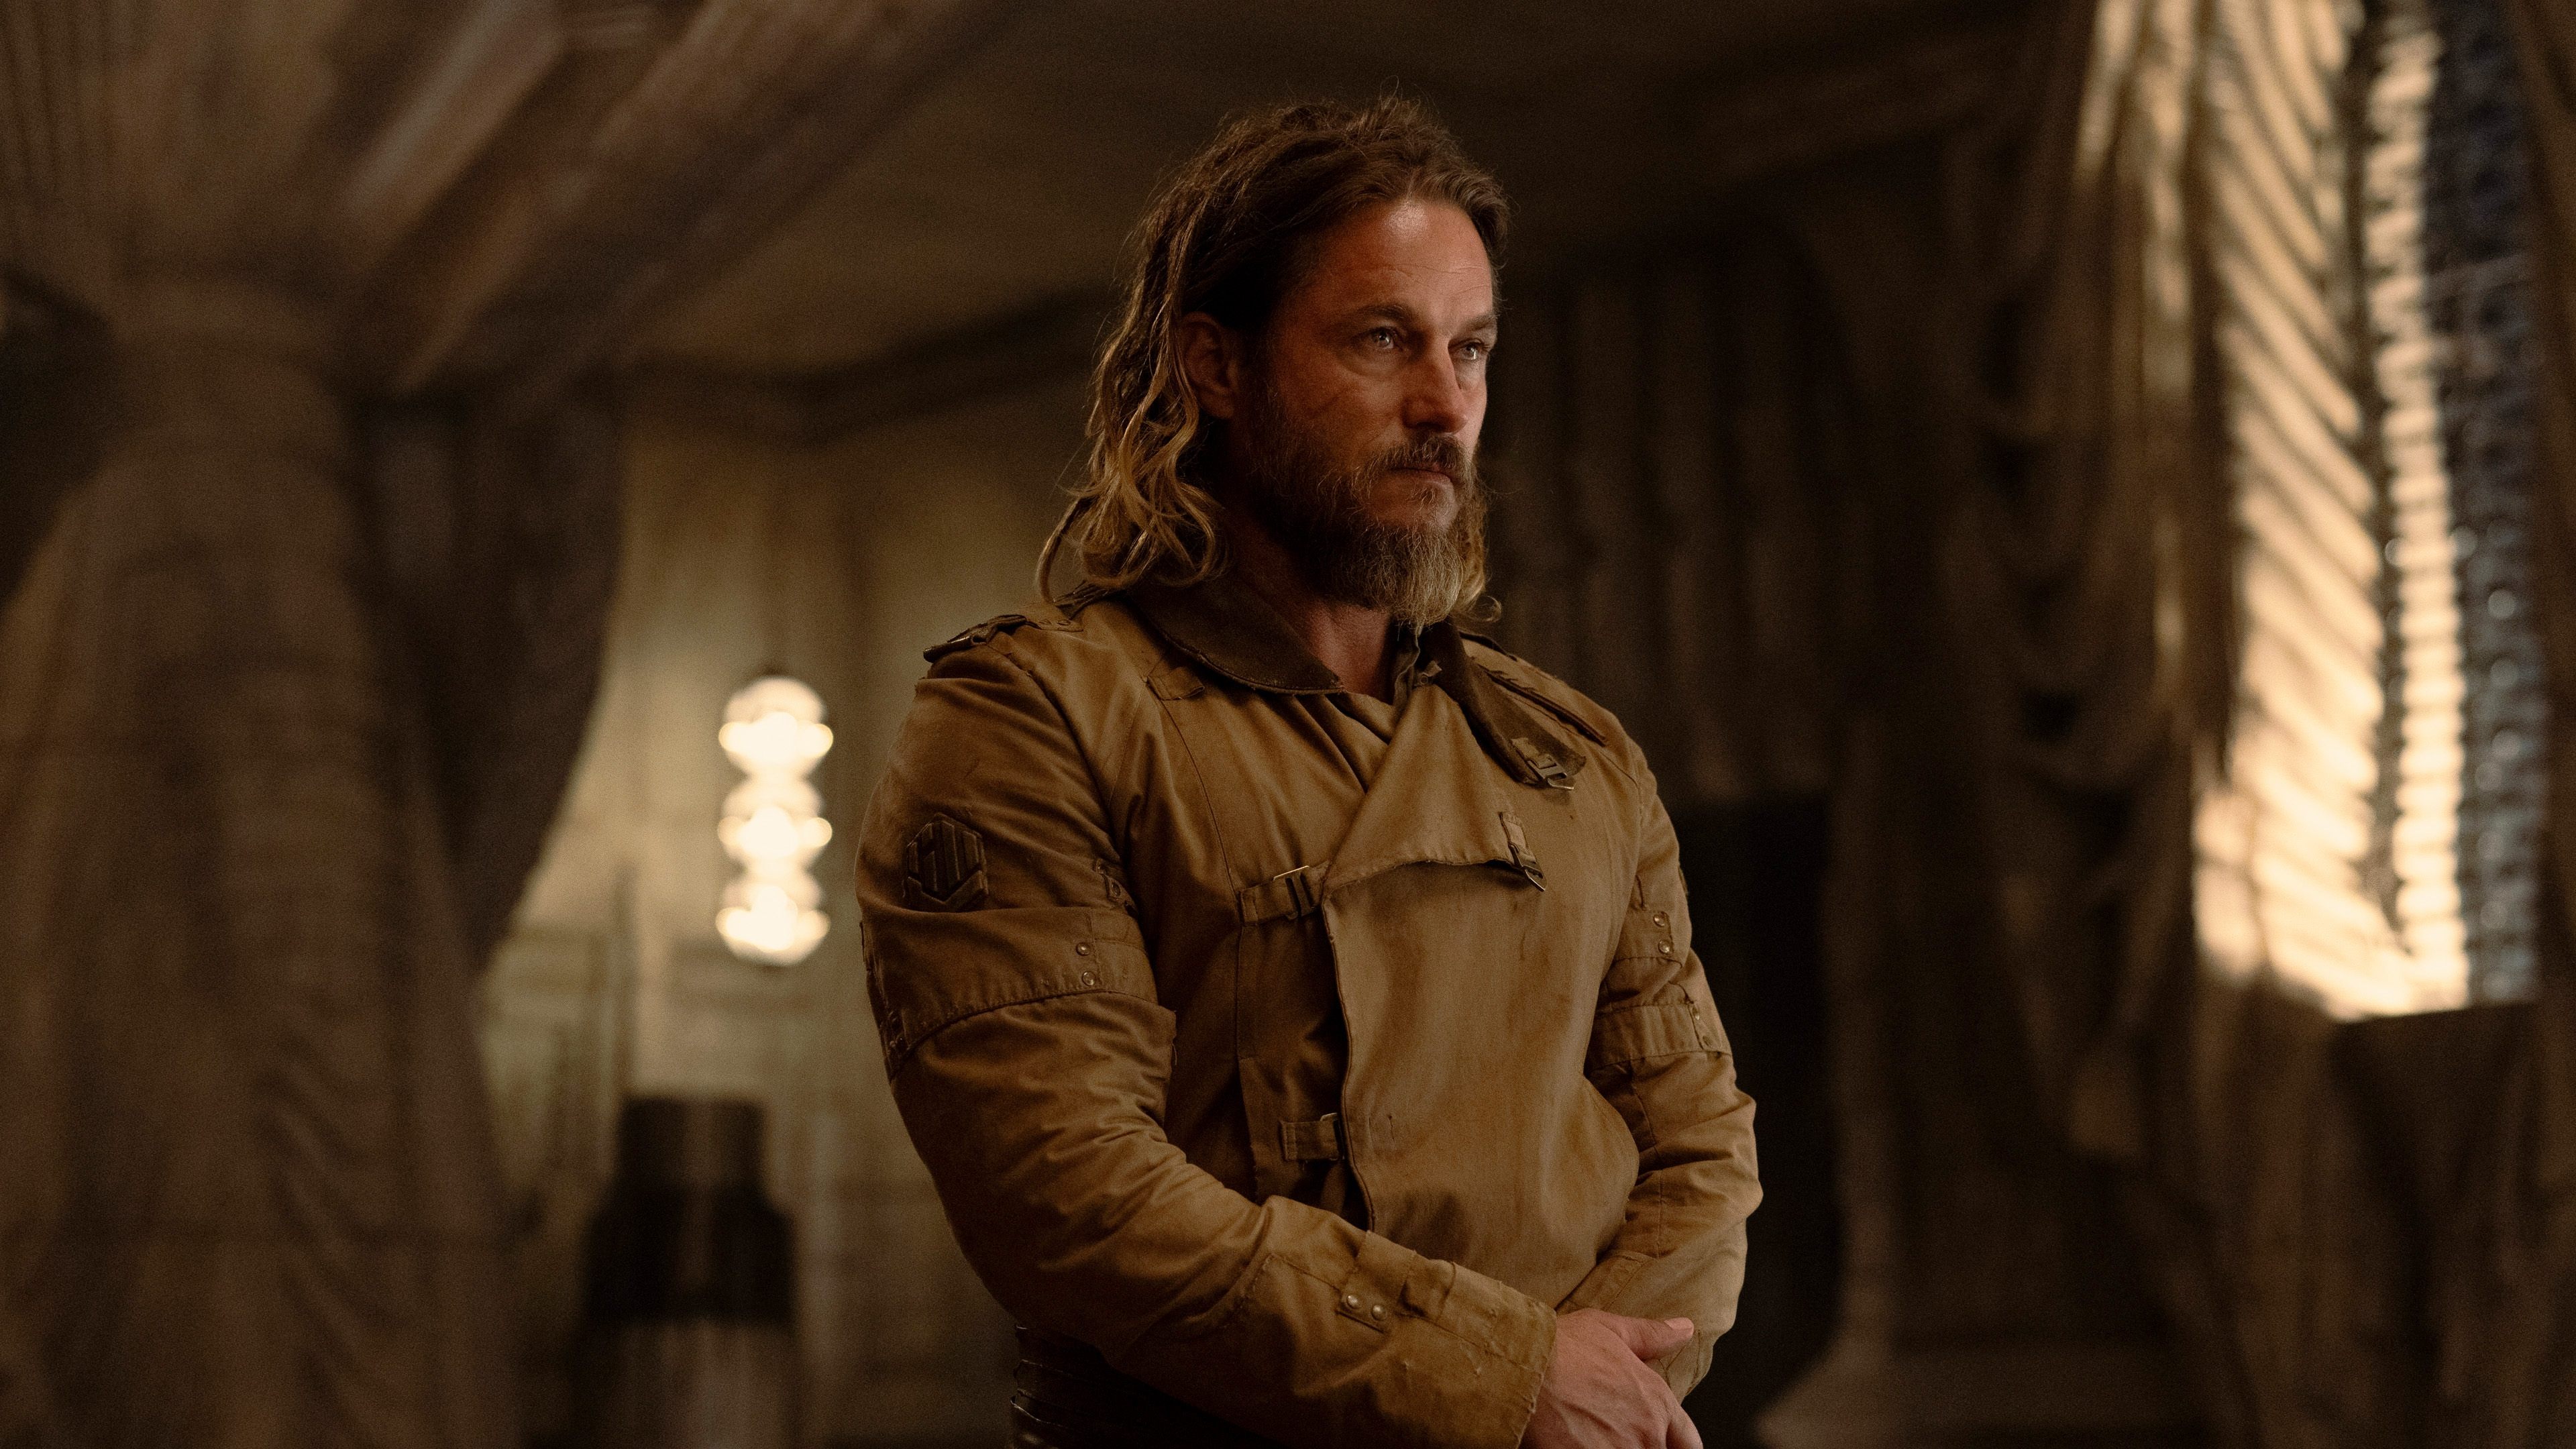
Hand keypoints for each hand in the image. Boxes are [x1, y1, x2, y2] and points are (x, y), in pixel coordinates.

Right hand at [1521, 1310, 1701, 1448]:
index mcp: (1657, 1402)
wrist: (1522, 1371)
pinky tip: (1572, 1442)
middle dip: (1637, 1443)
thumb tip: (1685, 1329)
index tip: (1663, 1440)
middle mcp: (1645, 1434)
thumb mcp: (1611, 1330)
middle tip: (1609, 1430)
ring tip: (1589, 1435)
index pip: (1688, 1443)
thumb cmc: (1562, 1348)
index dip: (1676, 1444)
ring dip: (1612, 1448)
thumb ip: (1653, 1336)